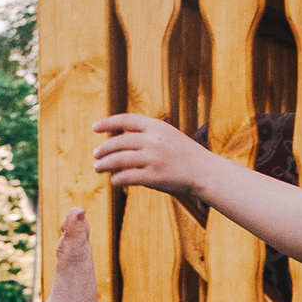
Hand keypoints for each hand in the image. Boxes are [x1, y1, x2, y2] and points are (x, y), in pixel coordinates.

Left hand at [92, 114, 207, 195]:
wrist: (205, 172)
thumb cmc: (185, 155)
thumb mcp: (168, 135)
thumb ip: (147, 133)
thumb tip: (121, 135)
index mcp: (156, 126)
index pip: (125, 120)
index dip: (108, 123)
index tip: (95, 128)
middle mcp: (153, 140)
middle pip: (119, 142)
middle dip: (104, 149)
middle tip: (96, 155)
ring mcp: (153, 158)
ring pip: (119, 159)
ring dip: (105, 164)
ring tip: (98, 168)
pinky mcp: (154, 176)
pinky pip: (127, 177)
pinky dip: (117, 179)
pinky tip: (114, 181)